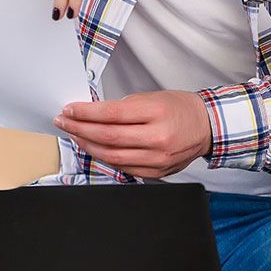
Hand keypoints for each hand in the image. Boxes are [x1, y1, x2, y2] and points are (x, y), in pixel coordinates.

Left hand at [53, 91, 212, 178]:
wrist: (205, 127)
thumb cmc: (179, 109)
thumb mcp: (152, 97)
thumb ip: (123, 108)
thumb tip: (92, 114)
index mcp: (156, 113)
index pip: (111, 114)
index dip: (85, 113)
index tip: (69, 110)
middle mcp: (157, 138)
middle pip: (108, 137)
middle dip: (80, 129)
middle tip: (64, 122)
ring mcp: (157, 159)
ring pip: (112, 156)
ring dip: (88, 145)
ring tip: (74, 135)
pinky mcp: (156, 172)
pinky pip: (123, 167)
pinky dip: (104, 158)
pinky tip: (94, 148)